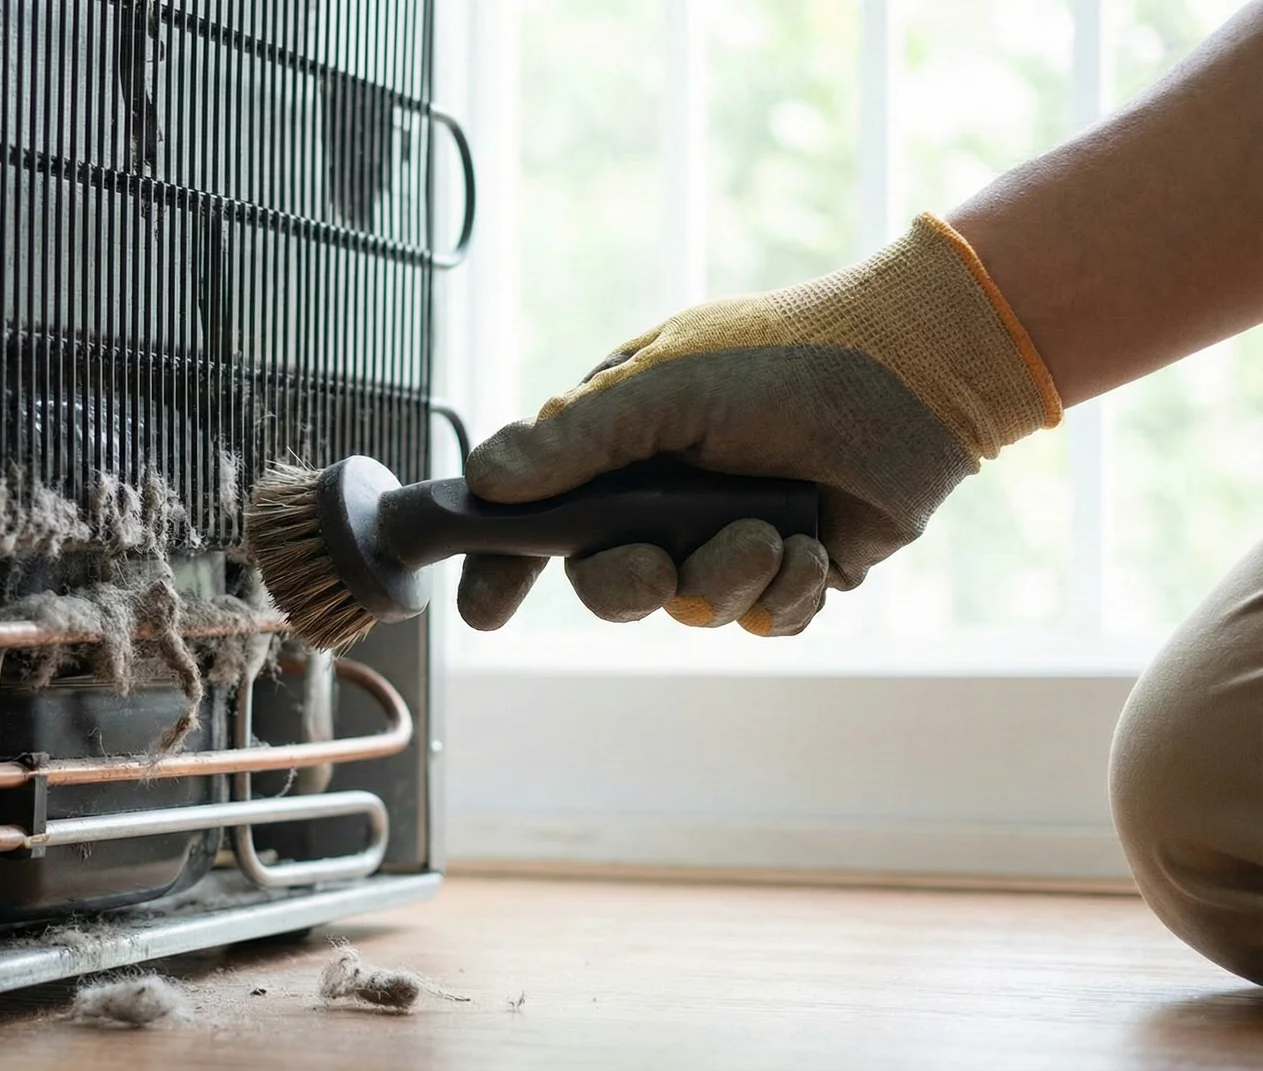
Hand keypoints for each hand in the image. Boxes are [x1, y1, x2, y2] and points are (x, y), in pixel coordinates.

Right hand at [458, 213, 1061, 636]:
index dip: (503, 565)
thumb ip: (573, 440)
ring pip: (690, 608)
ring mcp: (729, 536)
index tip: (482, 610)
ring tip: (772, 531)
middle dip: (628, 586)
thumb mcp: (663, 386)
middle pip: (606, 583)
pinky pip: (765, 620)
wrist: (918, 372)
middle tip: (660, 568)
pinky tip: (809, 548)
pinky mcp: (793, 568)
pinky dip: (785, 593)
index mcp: (620, 446)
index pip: (538, 517)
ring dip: (727, 579)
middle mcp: (666, 498)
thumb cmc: (784, 357)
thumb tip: (481, 479)